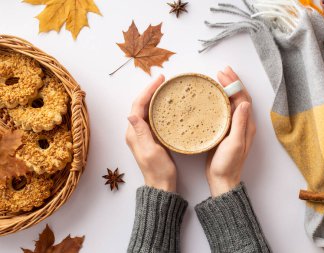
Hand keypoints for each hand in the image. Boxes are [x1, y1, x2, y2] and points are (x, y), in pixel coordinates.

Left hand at [126, 75, 176, 191]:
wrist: (161, 185)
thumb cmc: (158, 171)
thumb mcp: (150, 151)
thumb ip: (141, 132)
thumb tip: (131, 114)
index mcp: (133, 133)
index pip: (138, 106)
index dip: (147, 91)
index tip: (158, 80)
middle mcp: (136, 131)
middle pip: (141, 105)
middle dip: (150, 90)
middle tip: (163, 79)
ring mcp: (143, 134)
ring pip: (146, 110)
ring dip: (154, 97)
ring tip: (165, 87)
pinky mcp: (151, 137)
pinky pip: (152, 117)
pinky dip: (158, 107)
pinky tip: (166, 104)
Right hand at [206, 66, 255, 196]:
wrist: (222, 180)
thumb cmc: (228, 164)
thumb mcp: (234, 143)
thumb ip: (239, 123)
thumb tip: (244, 101)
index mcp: (247, 125)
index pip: (243, 98)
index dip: (235, 84)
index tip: (225, 73)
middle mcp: (242, 124)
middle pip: (238, 98)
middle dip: (231, 83)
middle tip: (221, 71)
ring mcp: (233, 127)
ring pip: (231, 103)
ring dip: (225, 90)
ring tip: (216, 79)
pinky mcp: (224, 131)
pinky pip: (223, 111)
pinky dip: (218, 101)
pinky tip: (211, 98)